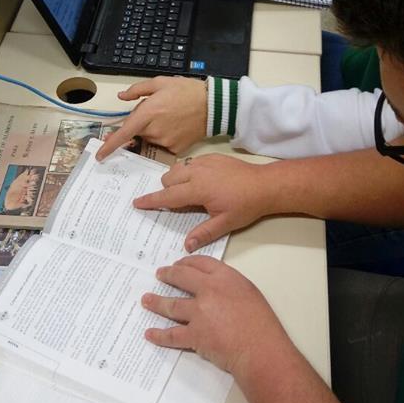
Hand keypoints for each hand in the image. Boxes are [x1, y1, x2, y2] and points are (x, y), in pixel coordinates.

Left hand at [96, 76, 206, 158]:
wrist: (213, 105)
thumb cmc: (187, 91)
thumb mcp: (160, 82)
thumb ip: (137, 89)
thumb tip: (122, 97)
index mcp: (148, 113)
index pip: (124, 133)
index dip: (109, 145)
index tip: (100, 155)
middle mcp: (154, 130)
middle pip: (138, 131)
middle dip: (141, 122)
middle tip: (157, 109)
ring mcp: (165, 141)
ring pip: (150, 137)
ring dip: (153, 129)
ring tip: (170, 115)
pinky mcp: (176, 148)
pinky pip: (163, 143)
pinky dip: (165, 136)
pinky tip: (176, 125)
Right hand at [133, 153, 272, 249]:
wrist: (265, 185)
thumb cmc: (246, 205)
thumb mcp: (225, 223)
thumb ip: (204, 233)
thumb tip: (186, 246)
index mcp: (198, 189)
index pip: (167, 196)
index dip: (151, 200)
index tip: (138, 203)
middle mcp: (197, 172)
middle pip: (168, 178)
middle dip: (166, 190)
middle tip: (176, 203)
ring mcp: (205, 162)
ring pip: (177, 167)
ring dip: (175, 179)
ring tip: (186, 192)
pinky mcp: (212, 157)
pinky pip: (190, 161)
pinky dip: (188, 170)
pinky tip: (200, 181)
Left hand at [142, 255, 289, 379]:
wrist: (260, 349)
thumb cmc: (262, 325)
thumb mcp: (250, 294)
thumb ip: (230, 287)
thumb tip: (216, 290)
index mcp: (226, 278)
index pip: (201, 263)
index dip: (187, 263)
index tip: (180, 264)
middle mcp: (209, 291)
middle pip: (182, 278)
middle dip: (168, 275)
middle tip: (160, 274)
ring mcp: (199, 312)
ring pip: (172, 305)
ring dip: (156, 302)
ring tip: (146, 299)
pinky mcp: (194, 334)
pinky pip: (172, 334)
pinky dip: (159, 335)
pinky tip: (150, 333)